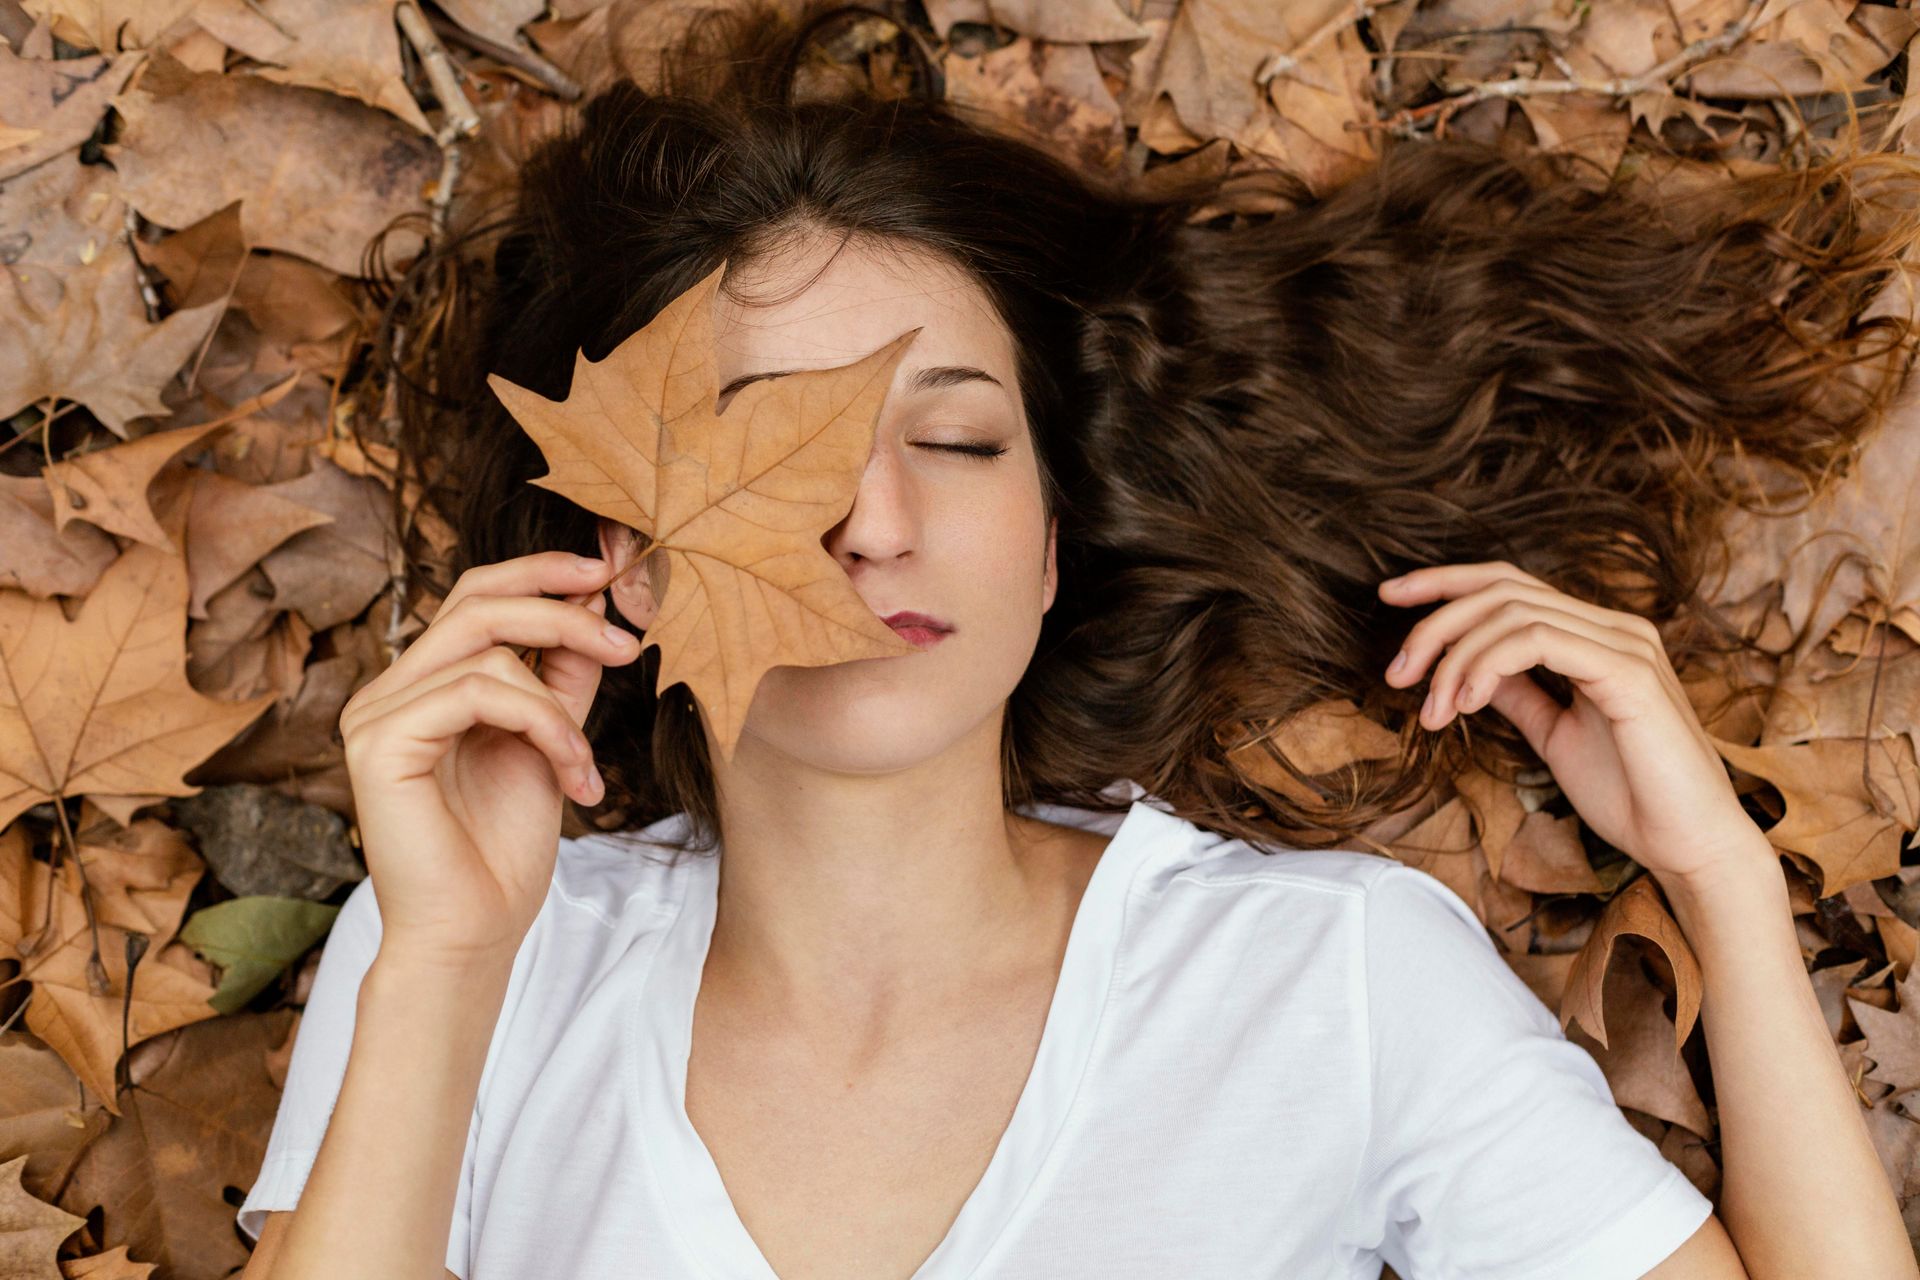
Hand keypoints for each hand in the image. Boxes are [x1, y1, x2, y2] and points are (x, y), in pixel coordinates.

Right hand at [337, 551, 643, 964]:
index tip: (609, 571)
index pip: (476, 596)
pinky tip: (571, 776)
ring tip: (588, 763)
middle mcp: (387, 691)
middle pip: (475, 600)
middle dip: (559, 605)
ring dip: (561, 703)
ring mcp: (374, 714)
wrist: (474, 933)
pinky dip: (543, 725)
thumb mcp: (551, 741)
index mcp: (421, 685)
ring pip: (485, 648)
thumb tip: (595, 604)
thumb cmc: (503, 849)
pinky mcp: (379, 744)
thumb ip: (564, 676)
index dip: (542, 573)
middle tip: (624, 637)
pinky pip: (477, 692)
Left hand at [1378, 559, 1771, 889]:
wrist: (1689, 846)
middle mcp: (1614, 628)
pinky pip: (1537, 641)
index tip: (1390, 598)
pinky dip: (1487, 666)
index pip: (1512, 585)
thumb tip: (1469, 670)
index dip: (1446, 583)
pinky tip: (1467, 704)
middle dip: (1435, 623)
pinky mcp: (1628, 673)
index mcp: (1598, 636)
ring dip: (1454, 657)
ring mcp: (1625, 645)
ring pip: (1512, 612)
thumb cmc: (1631, 796)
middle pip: (1503, 589)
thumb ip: (1519, 694)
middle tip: (1396, 673)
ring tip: (1433, 710)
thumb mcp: (1555, 735)